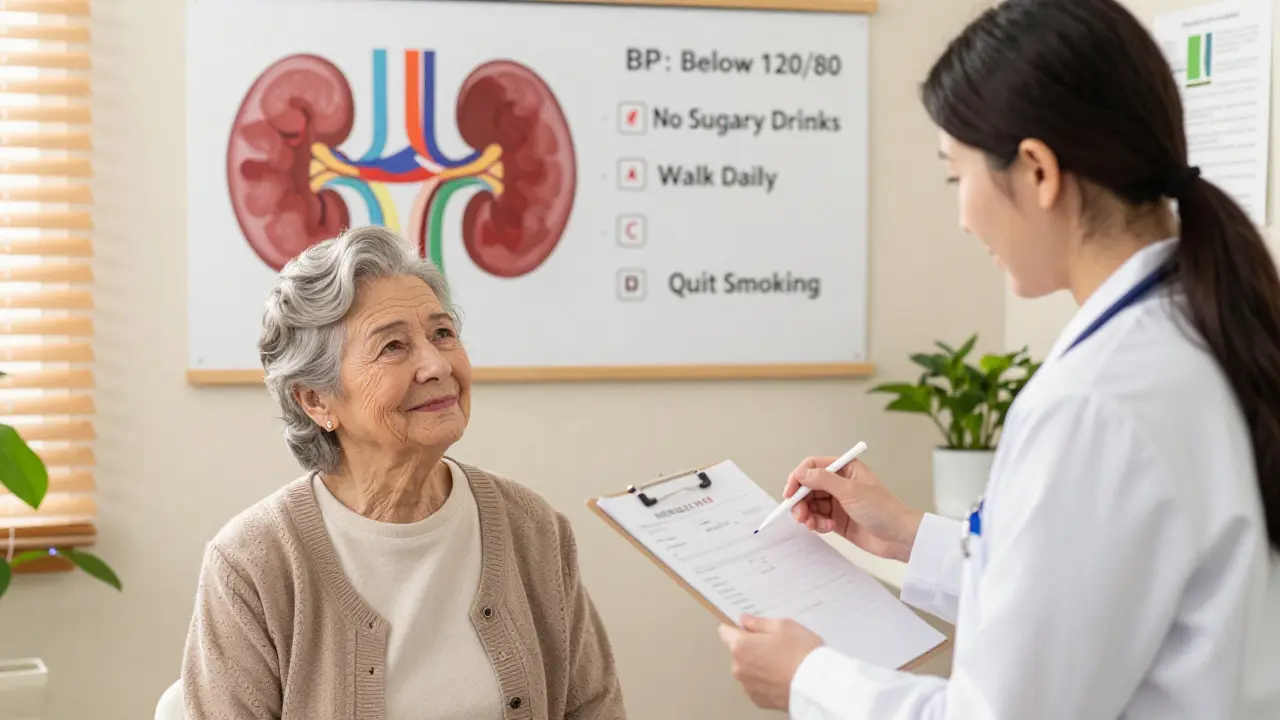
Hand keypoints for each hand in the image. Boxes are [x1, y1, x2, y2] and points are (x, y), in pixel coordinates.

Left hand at [717, 615, 822, 710]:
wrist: (816, 686)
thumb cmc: (801, 653)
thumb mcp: (783, 626)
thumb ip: (758, 622)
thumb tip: (745, 621)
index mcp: (741, 647)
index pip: (725, 632)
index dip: (738, 628)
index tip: (750, 628)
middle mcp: (739, 668)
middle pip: (738, 652)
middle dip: (752, 647)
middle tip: (776, 646)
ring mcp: (748, 686)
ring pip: (748, 669)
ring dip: (759, 665)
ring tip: (783, 663)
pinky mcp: (759, 700)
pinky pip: (757, 685)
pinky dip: (766, 681)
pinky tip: (783, 676)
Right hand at [784, 457, 923, 561]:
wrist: (898, 537)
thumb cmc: (883, 510)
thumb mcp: (851, 491)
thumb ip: (823, 480)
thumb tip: (801, 474)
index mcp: (845, 468)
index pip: (812, 467)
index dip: (798, 478)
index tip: (790, 492)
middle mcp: (840, 483)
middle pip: (807, 487)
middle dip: (800, 501)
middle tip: (799, 514)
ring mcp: (838, 501)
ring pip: (810, 504)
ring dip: (807, 514)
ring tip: (812, 524)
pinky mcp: (837, 519)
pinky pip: (817, 518)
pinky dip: (817, 523)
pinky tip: (827, 528)